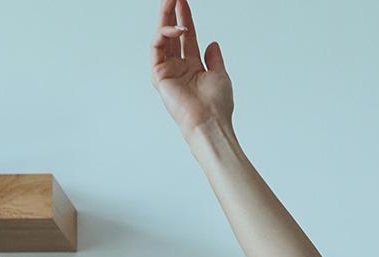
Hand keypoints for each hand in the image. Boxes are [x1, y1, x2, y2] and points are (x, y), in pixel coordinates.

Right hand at [151, 0, 233, 137]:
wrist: (210, 123)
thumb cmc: (217, 106)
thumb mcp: (220, 75)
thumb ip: (214, 58)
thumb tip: (212, 43)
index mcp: (193, 67)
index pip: (187, 37)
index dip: (186, 19)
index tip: (183, 1)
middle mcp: (179, 67)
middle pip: (172, 34)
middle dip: (172, 13)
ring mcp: (168, 70)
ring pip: (162, 36)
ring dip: (166, 17)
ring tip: (171, 0)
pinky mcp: (158, 74)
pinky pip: (157, 46)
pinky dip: (165, 34)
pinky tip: (178, 29)